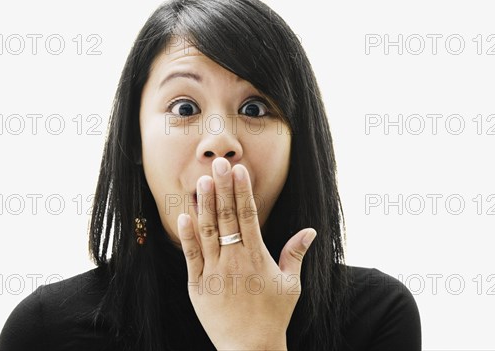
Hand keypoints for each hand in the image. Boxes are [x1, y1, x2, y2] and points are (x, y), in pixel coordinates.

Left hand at [177, 157, 316, 349]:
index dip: (242, 190)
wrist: (250, 349)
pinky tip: (183, 216)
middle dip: (222, 187)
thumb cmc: (274, 316)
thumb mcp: (291, 284)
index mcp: (257, 256)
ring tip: (202, 181)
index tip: (239, 169)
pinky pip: (191, 256)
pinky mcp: (197, 286)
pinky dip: (187, 236)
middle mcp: (234, 260)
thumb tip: (310, 230)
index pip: (248, 215)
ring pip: (208, 231)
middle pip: (227, 216)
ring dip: (204, 205)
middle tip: (219, 163)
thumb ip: (296, 254)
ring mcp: (214, 272)